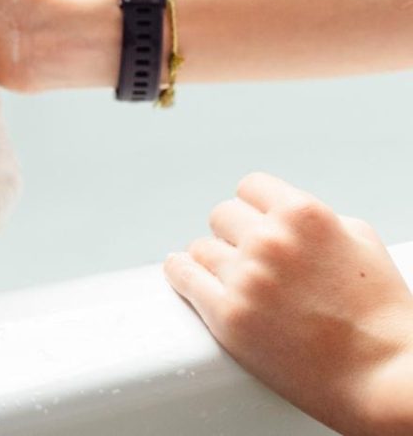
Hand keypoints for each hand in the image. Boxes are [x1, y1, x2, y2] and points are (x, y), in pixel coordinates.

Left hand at [165, 173, 412, 434]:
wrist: (384, 377)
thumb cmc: (381, 315)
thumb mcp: (359, 242)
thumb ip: (314, 219)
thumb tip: (279, 212)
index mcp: (304, 215)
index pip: (250, 187)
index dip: (254, 208)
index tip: (252, 222)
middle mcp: (270, 240)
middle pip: (222, 216)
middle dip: (235, 235)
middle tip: (248, 258)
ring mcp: (246, 278)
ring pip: (201, 248)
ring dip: (214, 261)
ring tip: (231, 279)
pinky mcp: (228, 314)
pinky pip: (182, 276)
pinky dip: (182, 273)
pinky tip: (184, 272)